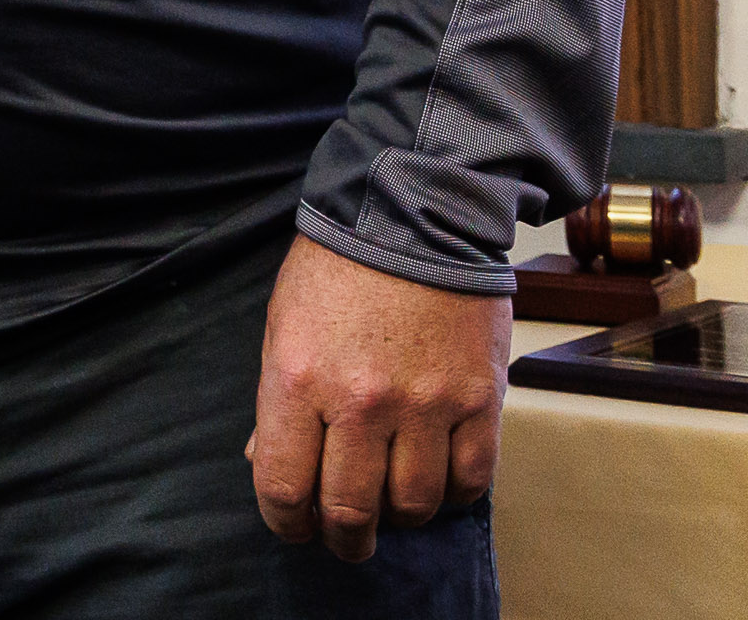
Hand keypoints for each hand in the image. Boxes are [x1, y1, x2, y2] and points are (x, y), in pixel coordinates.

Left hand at [247, 235, 507, 561]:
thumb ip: (276, 399)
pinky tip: (438, 478)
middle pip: (350, 511)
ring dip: (399, 516)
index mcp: (297, 379)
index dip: (286, 523)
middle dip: (344, 538)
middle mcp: (359, 401)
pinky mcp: (480, 399)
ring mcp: (425, 403)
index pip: (283, 487)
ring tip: (393, 502)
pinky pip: (471, 480)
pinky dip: (453, 493)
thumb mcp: (282, 323)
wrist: (415, 210)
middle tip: (347, 537)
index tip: (295, 527)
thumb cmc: (339, 265)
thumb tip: (267, 462)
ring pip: (413, 505)